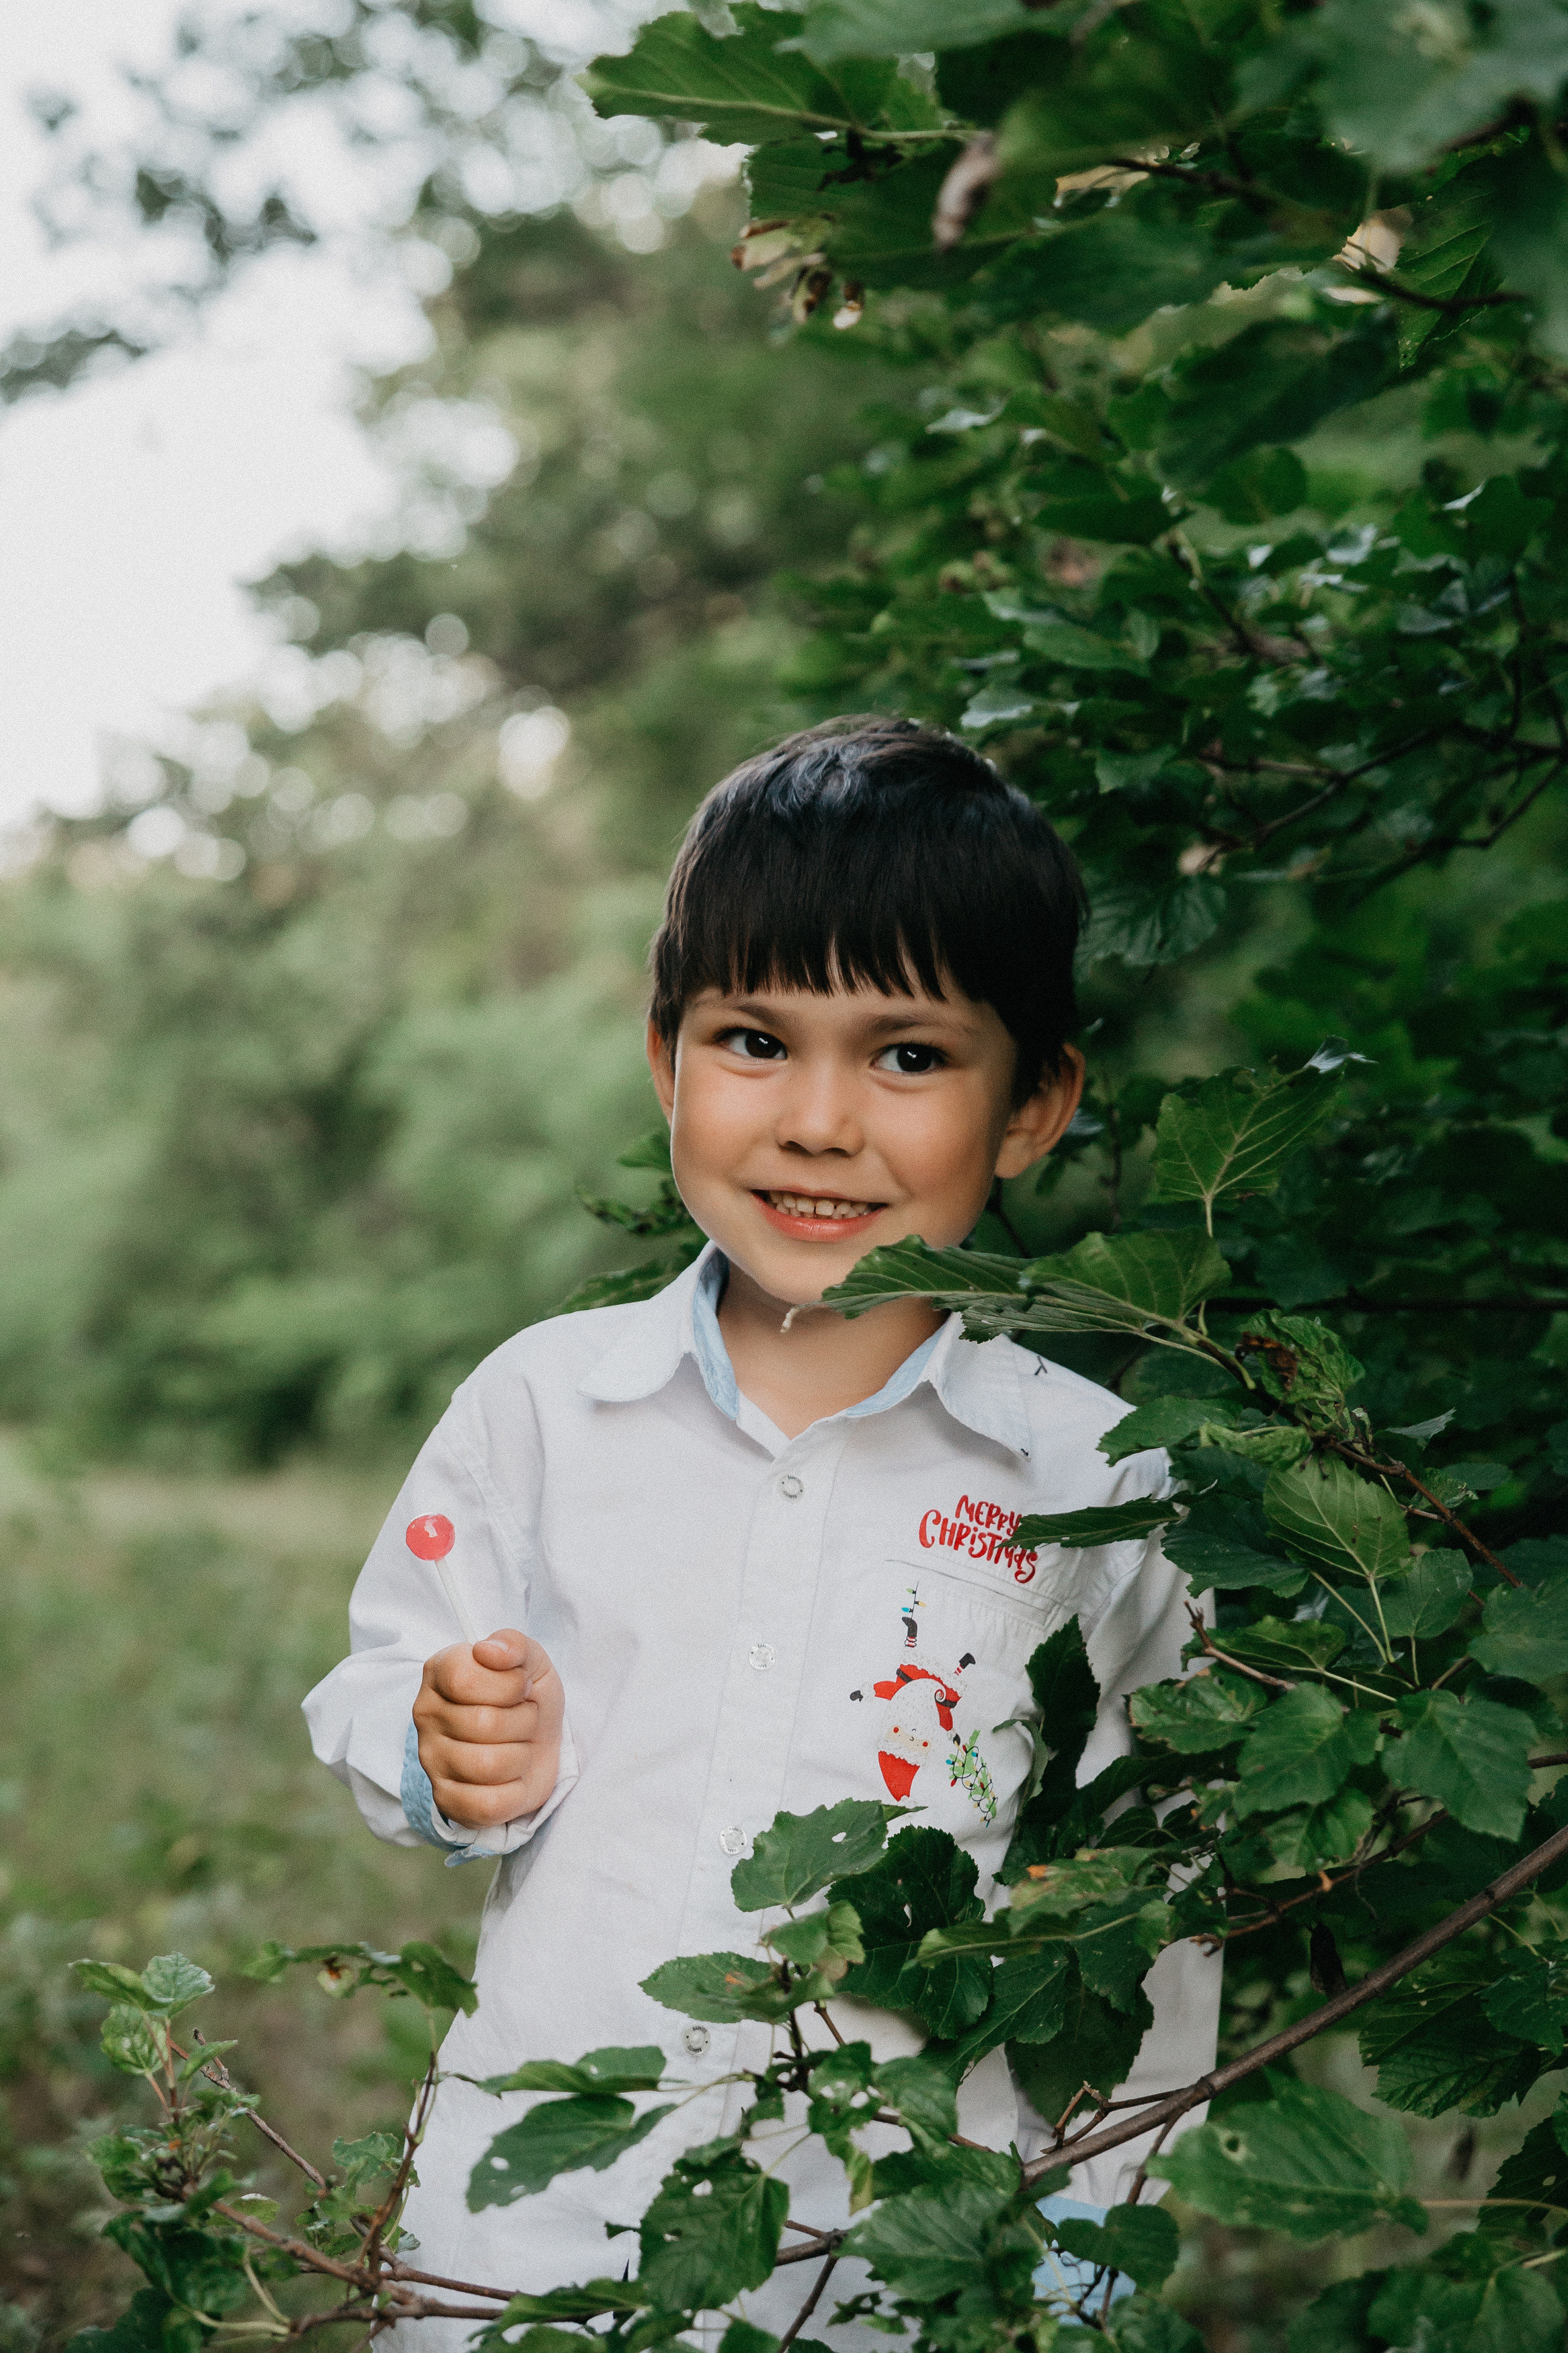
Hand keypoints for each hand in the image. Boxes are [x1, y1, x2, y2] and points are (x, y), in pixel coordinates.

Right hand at [413, 1629, 563, 1830]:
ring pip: (488, 1766)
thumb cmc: (528, 1696)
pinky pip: (487, 1805)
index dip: (508, 1685)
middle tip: (524, 1718)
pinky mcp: (446, 1800)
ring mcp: (432, 1760)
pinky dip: (514, 1792)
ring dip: (521, 1756)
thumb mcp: (532, 1661)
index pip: (464, 1680)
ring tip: (518, 1745)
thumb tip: (488, 1651)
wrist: (539, 1739)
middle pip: (484, 1725)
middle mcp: (426, 1714)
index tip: (520, 1686)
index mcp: (440, 1671)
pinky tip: (512, 1777)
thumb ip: (514, 1645)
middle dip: (524, 1722)